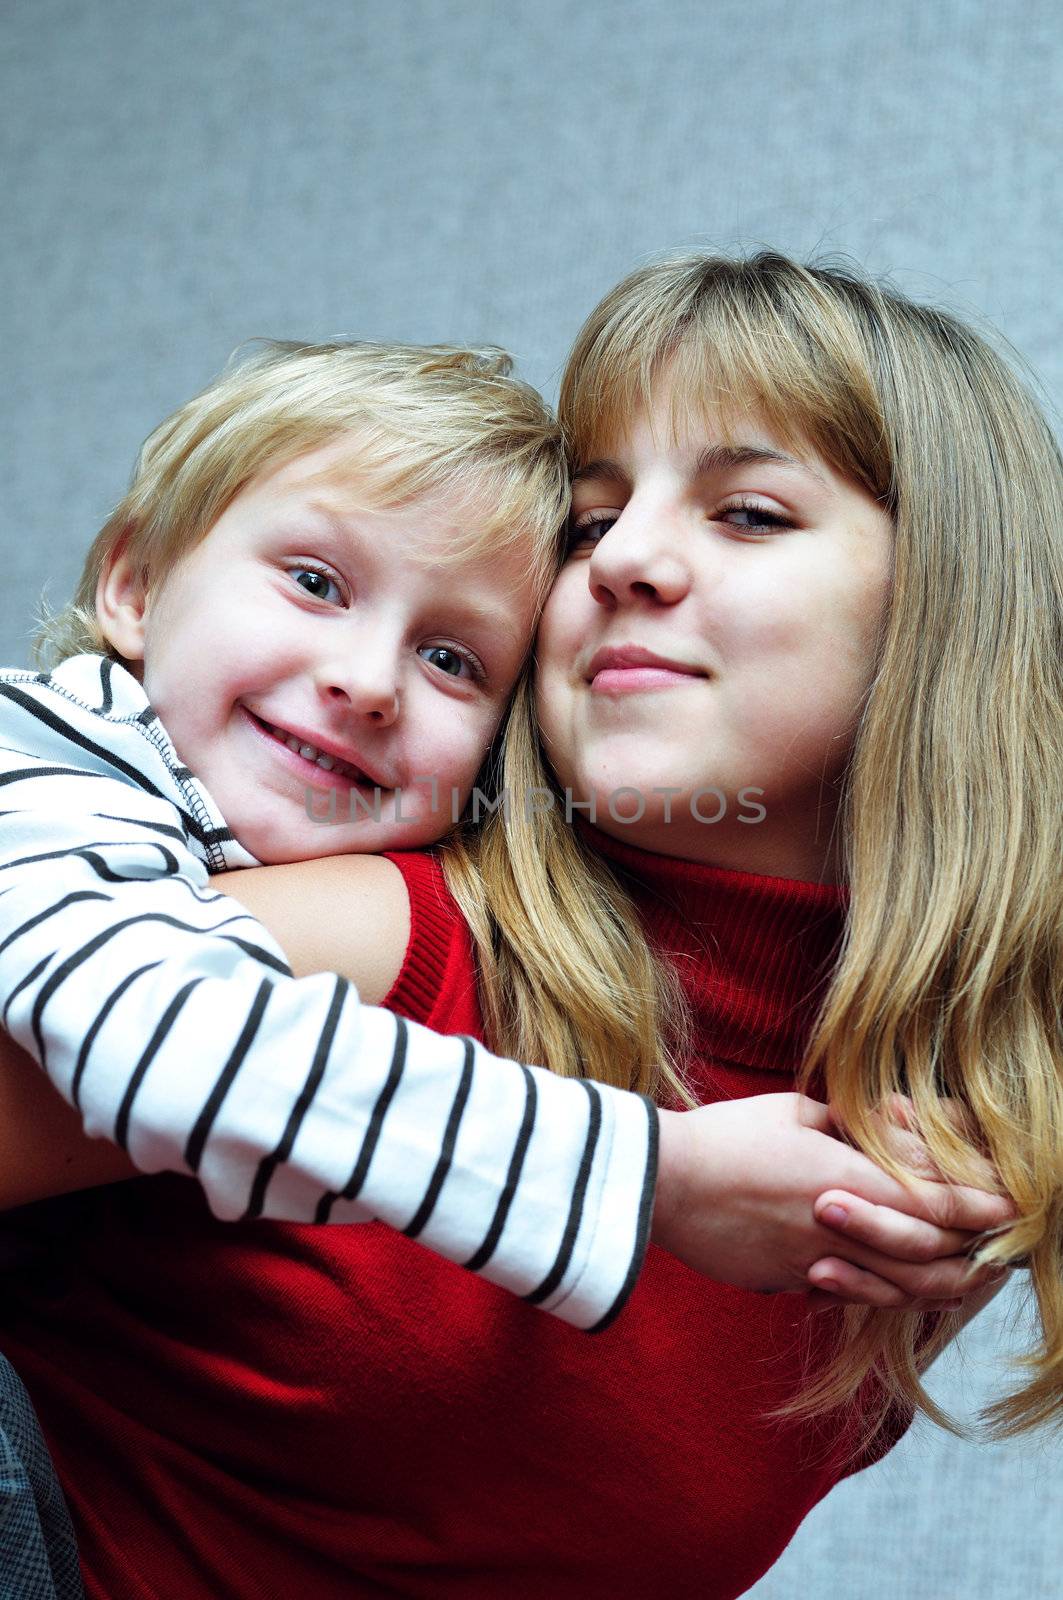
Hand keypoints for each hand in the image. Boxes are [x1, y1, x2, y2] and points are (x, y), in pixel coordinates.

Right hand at [651, 1093, 1011, 1307]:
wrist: (661, 1183)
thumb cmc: (726, 1135)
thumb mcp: (793, 1111)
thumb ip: (847, 1126)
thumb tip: (882, 1131)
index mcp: (844, 1178)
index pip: (931, 1200)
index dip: (977, 1207)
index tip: (1011, 1209)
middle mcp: (837, 1228)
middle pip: (923, 1256)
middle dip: (969, 1255)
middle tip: (998, 1252)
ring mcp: (810, 1263)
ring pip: (891, 1287)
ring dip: (933, 1286)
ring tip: (960, 1280)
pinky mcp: (783, 1281)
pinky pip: (844, 1291)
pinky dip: (877, 1290)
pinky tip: (891, 1286)